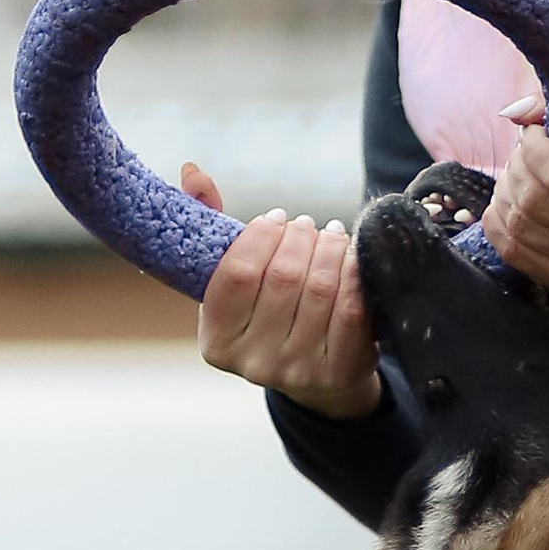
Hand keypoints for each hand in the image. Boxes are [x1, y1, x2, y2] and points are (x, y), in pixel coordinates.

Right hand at [188, 166, 381, 414]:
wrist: (318, 376)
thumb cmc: (270, 314)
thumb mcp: (235, 280)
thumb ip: (209, 225)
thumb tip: (193, 172)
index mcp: (216, 341)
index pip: (236, 272)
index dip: (260, 235)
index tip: (277, 218)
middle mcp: (253, 362)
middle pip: (282, 276)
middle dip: (300, 237)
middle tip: (308, 224)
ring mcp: (296, 371)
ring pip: (319, 288)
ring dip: (330, 248)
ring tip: (332, 235)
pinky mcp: (338, 373)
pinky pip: (352, 309)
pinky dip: (355, 274)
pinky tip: (352, 258)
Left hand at [485, 101, 548, 309]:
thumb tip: (516, 112)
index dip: (533, 147)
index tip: (535, 135)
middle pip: (535, 200)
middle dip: (516, 169)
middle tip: (524, 157)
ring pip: (520, 226)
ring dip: (506, 193)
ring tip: (517, 179)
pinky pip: (514, 252)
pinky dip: (499, 223)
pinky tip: (510, 206)